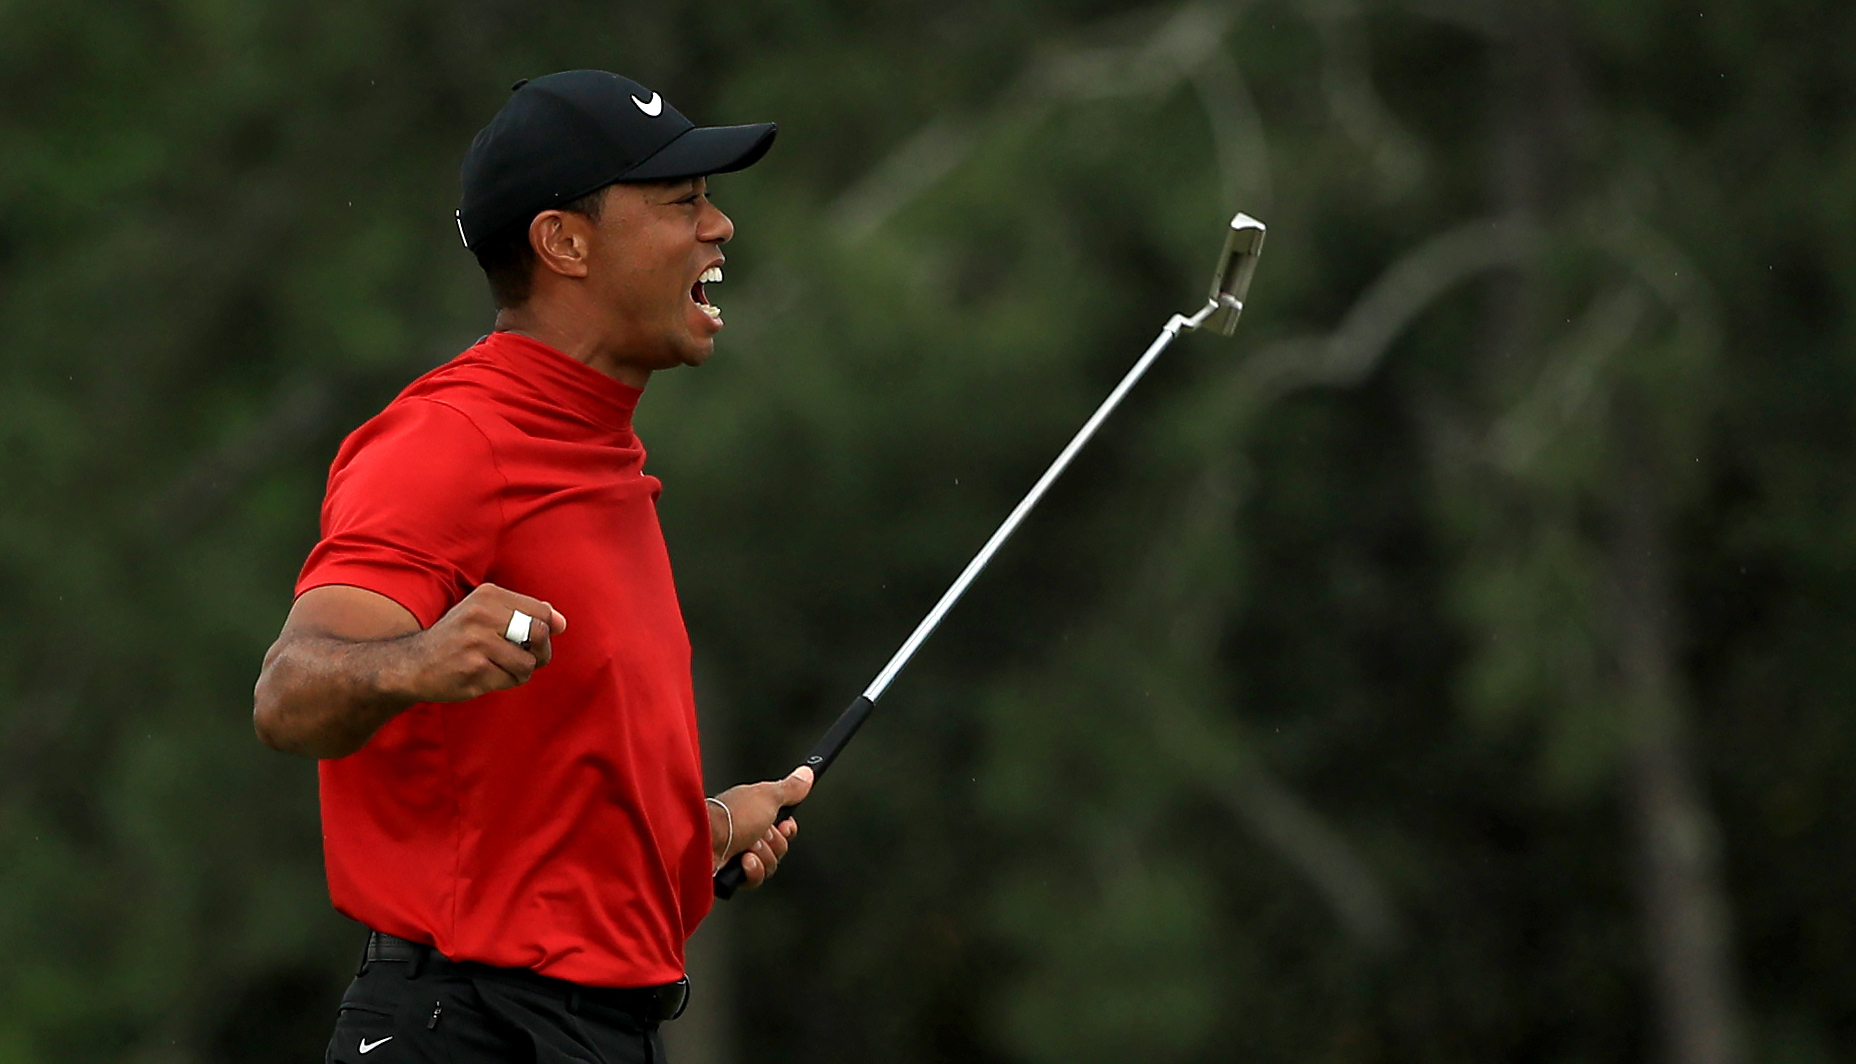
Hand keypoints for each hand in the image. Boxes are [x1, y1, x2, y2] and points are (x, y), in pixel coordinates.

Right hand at [393, 583, 568, 702]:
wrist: (413, 664)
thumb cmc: (458, 638)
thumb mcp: (484, 613)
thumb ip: (523, 613)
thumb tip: (561, 623)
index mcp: (487, 595)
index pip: (541, 611)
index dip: (547, 629)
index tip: (534, 639)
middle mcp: (481, 615)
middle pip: (539, 635)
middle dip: (540, 652)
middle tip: (525, 657)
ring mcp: (477, 643)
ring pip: (528, 663)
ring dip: (520, 671)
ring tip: (500, 667)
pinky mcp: (475, 670)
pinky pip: (510, 680)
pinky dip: (504, 682)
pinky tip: (485, 676)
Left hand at [710, 766, 813, 886]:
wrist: (703, 842)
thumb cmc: (730, 816)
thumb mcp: (768, 796)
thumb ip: (790, 788)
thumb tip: (806, 774)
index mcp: (752, 811)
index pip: (782, 825)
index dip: (787, 829)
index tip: (785, 825)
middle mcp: (744, 832)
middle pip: (778, 847)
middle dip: (773, 843)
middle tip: (760, 834)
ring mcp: (736, 854)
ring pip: (769, 864)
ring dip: (762, 856)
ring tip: (747, 847)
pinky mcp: (730, 874)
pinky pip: (754, 879)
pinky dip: (751, 870)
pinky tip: (741, 861)